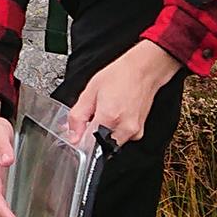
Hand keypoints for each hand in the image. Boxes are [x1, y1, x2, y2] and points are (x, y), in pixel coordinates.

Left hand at [64, 40, 181, 148]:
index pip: (87, 143)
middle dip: (92, 134)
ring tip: (108, 111)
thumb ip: (78, 116)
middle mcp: (123, 129)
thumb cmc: (120, 76)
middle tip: (95, 114)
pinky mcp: (139, 133)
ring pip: (110, 143)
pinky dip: (115, 130)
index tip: (78, 130)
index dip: (79, 138)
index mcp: (109, 118)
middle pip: (98, 145)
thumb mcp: (90, 91)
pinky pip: (121, 138)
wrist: (144, 70)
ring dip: (104, 133)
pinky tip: (117, 114)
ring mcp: (133, 132)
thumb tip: (72, 136)